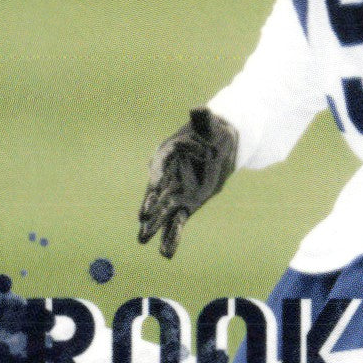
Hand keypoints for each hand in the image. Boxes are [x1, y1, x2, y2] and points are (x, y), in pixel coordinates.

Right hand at [137, 108, 238, 258]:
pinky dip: (173, 237)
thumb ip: (203, 119)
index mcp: (169, 154)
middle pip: (157, 193)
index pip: (159, 166)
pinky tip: (166, 253)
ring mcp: (175, 192)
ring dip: (155, 226)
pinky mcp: (186, 205)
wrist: (220, 146)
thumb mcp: (211, 124)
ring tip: (142, 240)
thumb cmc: (213, 131)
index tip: (153, 187)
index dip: (156, 177)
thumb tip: (199, 109)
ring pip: (163, 212)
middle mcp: (168, 176)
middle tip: (142, 220)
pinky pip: (178, 223)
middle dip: (150, 207)